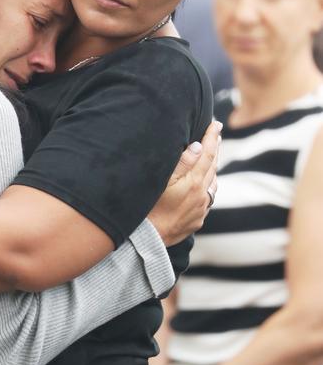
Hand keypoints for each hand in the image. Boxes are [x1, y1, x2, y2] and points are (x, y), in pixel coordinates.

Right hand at [148, 120, 220, 245]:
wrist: (148, 240)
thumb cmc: (148, 208)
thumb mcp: (162, 181)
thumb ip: (182, 162)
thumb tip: (198, 146)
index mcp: (194, 182)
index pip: (207, 154)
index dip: (212, 137)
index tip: (216, 123)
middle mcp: (202, 196)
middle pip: (212, 167)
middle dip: (214, 149)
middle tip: (216, 134)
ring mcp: (201, 210)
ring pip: (212, 184)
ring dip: (213, 169)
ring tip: (211, 157)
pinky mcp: (197, 221)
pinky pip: (207, 199)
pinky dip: (208, 187)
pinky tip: (204, 185)